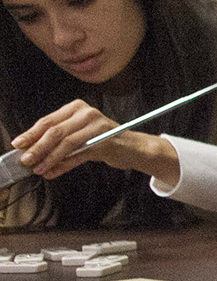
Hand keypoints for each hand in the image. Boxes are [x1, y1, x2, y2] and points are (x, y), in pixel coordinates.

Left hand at [8, 100, 176, 183]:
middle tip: (25, 160)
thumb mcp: (78, 135)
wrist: (133, 148)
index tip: (18, 144)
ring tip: (38, 169)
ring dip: (49, 159)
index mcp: (77, 107)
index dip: (31, 133)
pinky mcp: (106, 143)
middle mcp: (88, 114)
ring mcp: (98, 128)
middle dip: (38, 148)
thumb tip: (30, 150)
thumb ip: (57, 140)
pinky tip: (53, 172)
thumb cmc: (102, 140)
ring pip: (66, 143)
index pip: (48, 121)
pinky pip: (79, 156)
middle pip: (56, 131)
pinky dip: (64, 166)